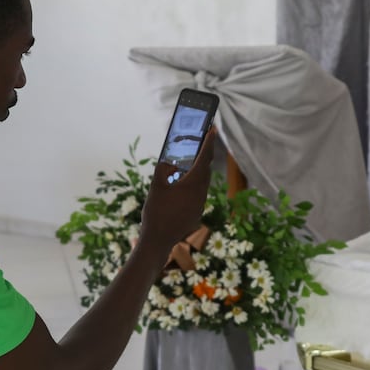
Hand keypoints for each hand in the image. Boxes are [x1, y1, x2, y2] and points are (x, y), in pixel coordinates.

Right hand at [141, 128, 216, 248]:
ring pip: (203, 183)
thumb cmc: (156, 212)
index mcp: (192, 184)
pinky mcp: (197, 213)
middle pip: (206, 170)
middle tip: (201, 143)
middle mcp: (200, 193)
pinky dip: (193, 185)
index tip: (213, 128)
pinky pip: (198, 194)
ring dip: (198, 171)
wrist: (159, 240)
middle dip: (204, 155)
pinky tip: (182, 186)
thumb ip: (163, 170)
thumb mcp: (156, 186)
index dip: (209, 142)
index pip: (204, 157)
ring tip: (189, 163)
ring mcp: (200, 204)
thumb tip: (169, 163)